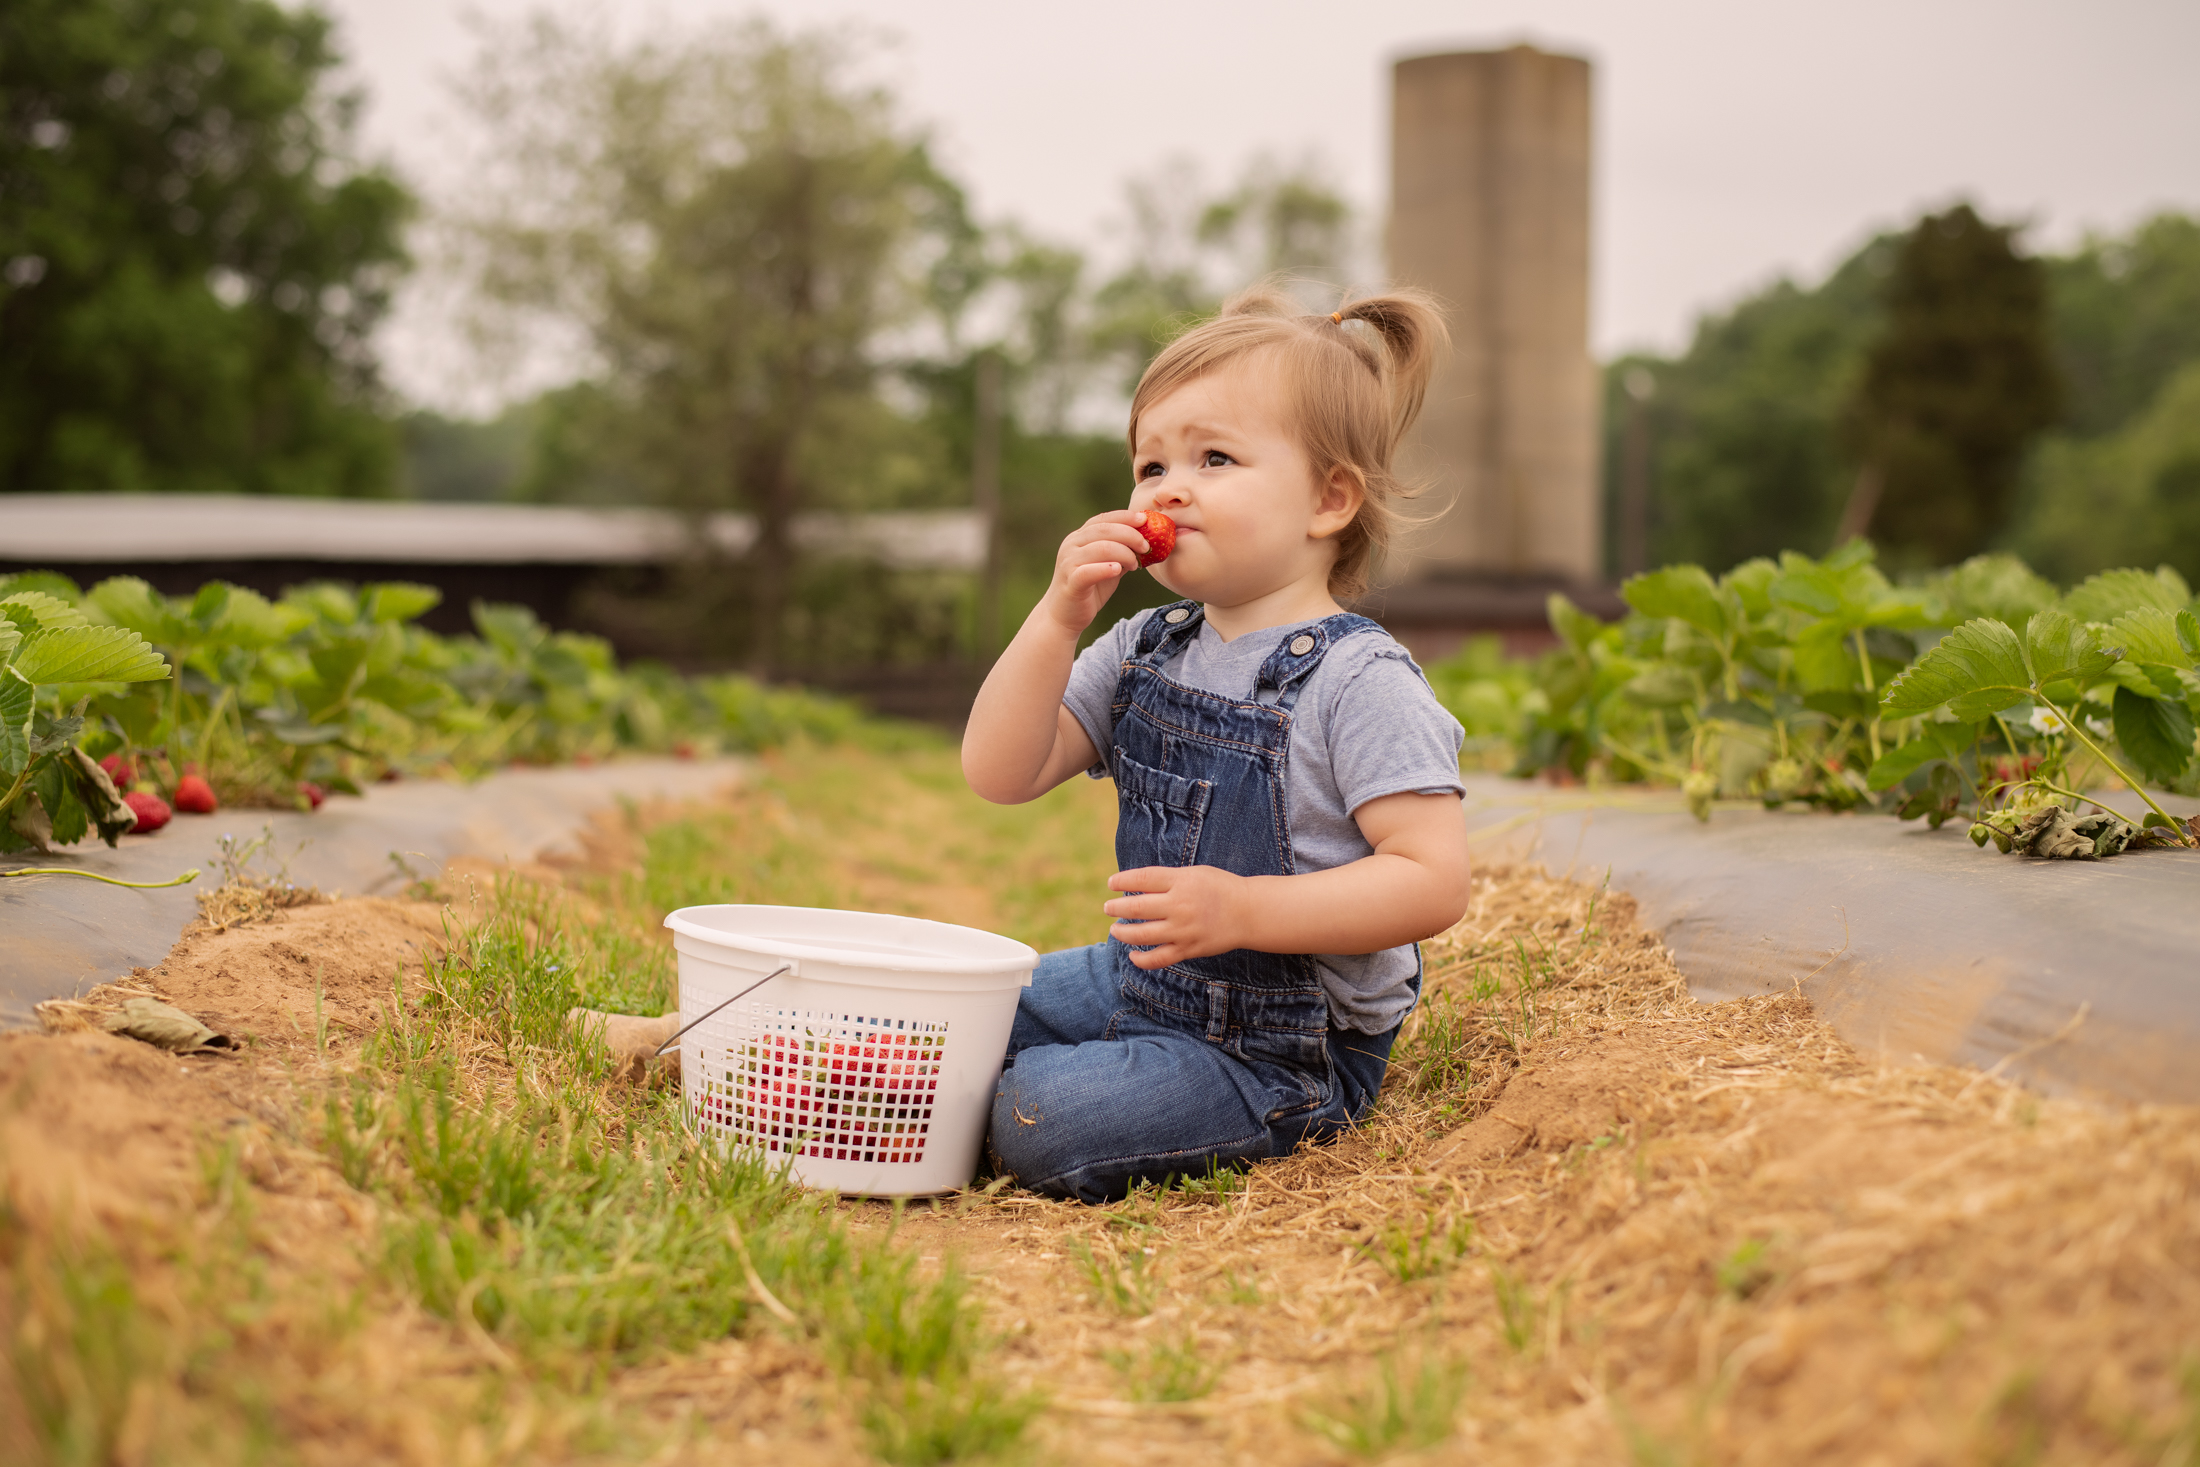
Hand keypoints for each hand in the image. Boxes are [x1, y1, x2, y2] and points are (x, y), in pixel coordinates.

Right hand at [1042, 511, 1150, 635]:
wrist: (1063, 615)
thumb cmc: (1088, 589)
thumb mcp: (1107, 566)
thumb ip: (1120, 553)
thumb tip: (1145, 542)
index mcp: (1079, 537)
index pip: (1103, 519)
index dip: (1125, 517)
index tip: (1144, 519)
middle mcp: (1072, 545)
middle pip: (1105, 530)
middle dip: (1130, 535)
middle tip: (1146, 546)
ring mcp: (1069, 562)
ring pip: (1102, 548)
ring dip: (1124, 554)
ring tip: (1135, 565)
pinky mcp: (1070, 581)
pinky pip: (1089, 570)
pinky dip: (1106, 568)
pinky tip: (1118, 570)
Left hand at [1103, 865, 1249, 968]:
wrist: (1249, 912)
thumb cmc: (1219, 888)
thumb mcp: (1194, 874)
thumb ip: (1167, 879)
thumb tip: (1136, 887)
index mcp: (1181, 881)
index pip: (1143, 879)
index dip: (1122, 881)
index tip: (1111, 883)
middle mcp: (1180, 905)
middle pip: (1137, 907)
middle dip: (1116, 908)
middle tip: (1107, 908)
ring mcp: (1183, 929)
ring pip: (1142, 935)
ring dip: (1122, 933)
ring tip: (1115, 930)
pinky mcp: (1188, 949)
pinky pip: (1159, 958)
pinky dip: (1141, 960)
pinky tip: (1132, 955)